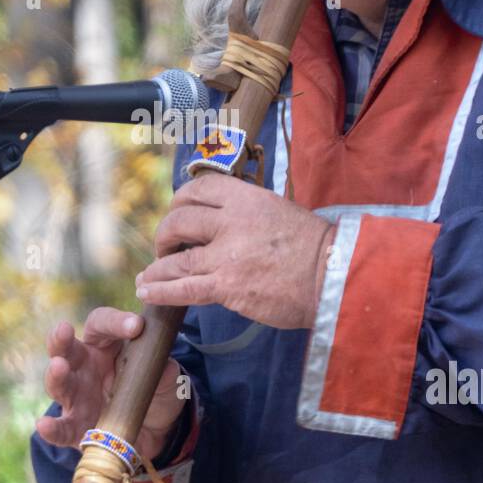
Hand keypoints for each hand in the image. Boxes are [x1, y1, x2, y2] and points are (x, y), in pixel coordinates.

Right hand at [35, 307, 186, 461]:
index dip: (115, 322)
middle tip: (64, 330)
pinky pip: (61, 429)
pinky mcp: (76, 428)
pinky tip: (44, 425)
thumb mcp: (167, 379)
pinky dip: (52, 428)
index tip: (136, 325)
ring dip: (56, 375)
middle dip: (61, 339)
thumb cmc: (155, 392)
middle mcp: (84, 368)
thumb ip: (165, 371)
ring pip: (59, 384)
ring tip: (59, 367)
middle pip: (66, 348)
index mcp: (105, 346)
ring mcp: (77, 398)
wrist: (157, 432)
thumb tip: (164, 367)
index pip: (101, 325)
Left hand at [134, 172, 335, 329]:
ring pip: (175, 258)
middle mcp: (230, 221)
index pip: (197, 189)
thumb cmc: (315, 248)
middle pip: (178, 221)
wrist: (334, 274)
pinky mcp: (226, 286)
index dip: (179, 202)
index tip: (176, 214)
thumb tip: (224, 224)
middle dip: (165, 235)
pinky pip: (182, 288)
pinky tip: (148, 292)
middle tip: (165, 248)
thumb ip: (248, 214)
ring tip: (148, 276)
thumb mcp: (280, 212)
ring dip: (157, 267)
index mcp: (245, 197)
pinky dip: (160, 290)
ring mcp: (226, 254)